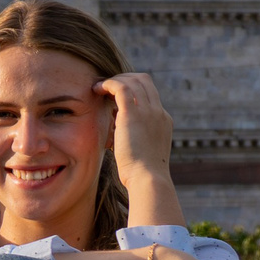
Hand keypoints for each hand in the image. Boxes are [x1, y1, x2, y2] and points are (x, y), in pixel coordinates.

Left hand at [98, 73, 181, 226]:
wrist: (148, 179)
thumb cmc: (140, 174)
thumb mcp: (140, 151)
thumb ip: (132, 136)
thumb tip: (116, 130)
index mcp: (163, 121)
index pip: (149, 94)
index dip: (132, 90)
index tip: (114, 96)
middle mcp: (158, 112)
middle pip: (144, 81)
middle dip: (124, 79)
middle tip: (106, 87)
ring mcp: (149, 111)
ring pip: (133, 80)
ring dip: (114, 80)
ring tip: (98, 88)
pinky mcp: (134, 114)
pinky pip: (121, 87)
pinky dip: (108, 84)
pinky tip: (96, 89)